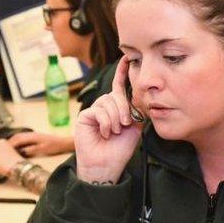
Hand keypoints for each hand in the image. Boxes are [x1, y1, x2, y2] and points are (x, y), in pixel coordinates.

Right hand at [7, 131, 72, 156]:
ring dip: (12, 142)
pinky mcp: (34, 137)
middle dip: (8, 143)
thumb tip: (21, 152)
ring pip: (18, 137)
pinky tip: (17, 147)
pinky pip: (22, 138)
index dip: (9, 145)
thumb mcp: (42, 149)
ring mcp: (32, 135)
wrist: (63, 143)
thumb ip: (31, 150)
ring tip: (7, 148)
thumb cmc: (54, 146)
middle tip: (1, 149)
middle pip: (16, 137)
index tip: (3, 150)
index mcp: (32, 137)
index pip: (17, 140)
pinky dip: (17, 142)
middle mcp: (31, 134)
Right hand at [74, 56, 143, 182]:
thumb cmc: (121, 149)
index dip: (122, 72)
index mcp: (117, 108)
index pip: (119, 86)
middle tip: (126, 124)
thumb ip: (136, 111)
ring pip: (108, 102)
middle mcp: (105, 107)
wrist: (107, 165)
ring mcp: (94, 111)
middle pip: (116, 95)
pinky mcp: (84, 116)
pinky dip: (106, 122)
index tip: (127, 58)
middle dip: (124, 109)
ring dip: (116, 118)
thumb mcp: (134, 128)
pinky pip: (98, 110)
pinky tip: (106, 132)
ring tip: (115, 131)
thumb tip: (139, 99)